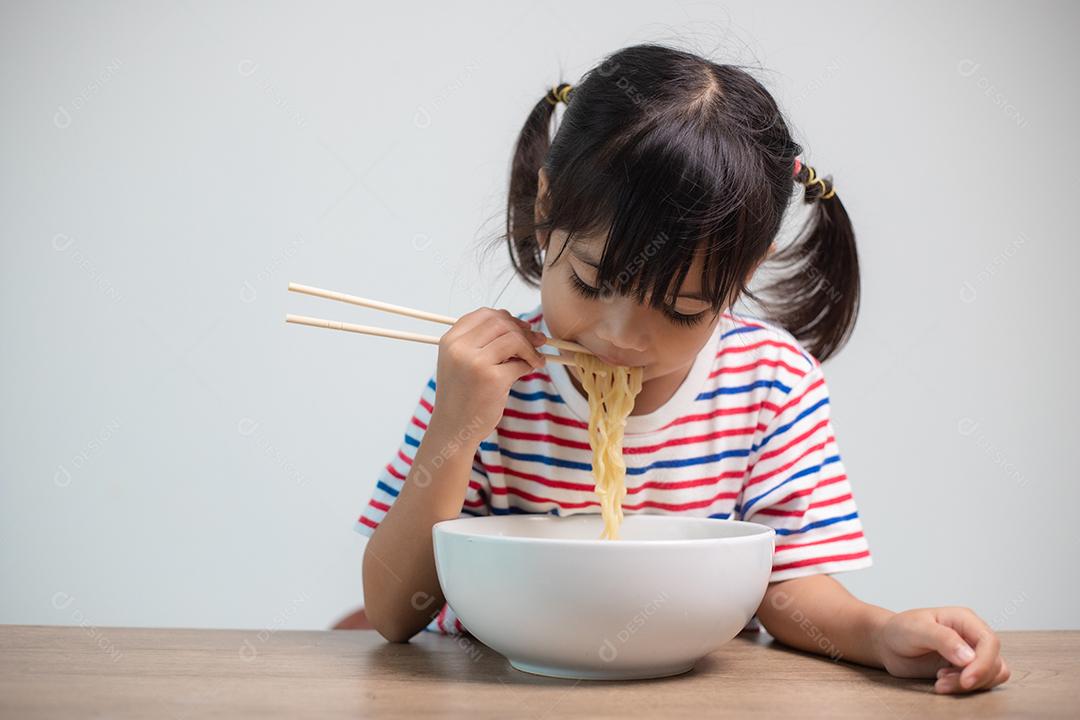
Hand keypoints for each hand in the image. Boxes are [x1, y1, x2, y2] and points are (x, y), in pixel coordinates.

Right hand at [430, 307, 547, 440]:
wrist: (453, 428)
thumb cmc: (461, 395)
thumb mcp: (460, 362)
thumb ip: (482, 342)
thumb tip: (520, 325)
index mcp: (451, 340)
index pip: (484, 314)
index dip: (507, 318)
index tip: (519, 328)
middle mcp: (460, 348)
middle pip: (501, 322)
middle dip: (523, 330)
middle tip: (536, 341)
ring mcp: (476, 363)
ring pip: (514, 338)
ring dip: (531, 347)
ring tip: (536, 358)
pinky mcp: (493, 380)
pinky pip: (521, 363)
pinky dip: (530, 365)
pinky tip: (529, 370)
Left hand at [871, 607, 1009, 693]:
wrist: (888, 644)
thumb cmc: (900, 630)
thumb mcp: (916, 629)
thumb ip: (943, 639)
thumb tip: (969, 657)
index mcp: (964, 619)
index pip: (989, 642)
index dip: (983, 664)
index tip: (966, 680)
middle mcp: (972, 635)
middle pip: (993, 662)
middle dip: (972, 677)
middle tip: (942, 681)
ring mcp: (972, 653)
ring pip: (992, 675)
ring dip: (968, 684)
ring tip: (940, 681)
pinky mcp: (966, 669)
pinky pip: (982, 683)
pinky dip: (966, 688)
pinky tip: (943, 682)